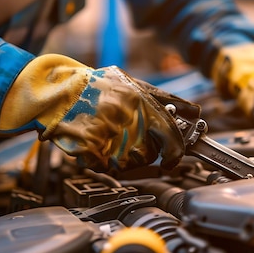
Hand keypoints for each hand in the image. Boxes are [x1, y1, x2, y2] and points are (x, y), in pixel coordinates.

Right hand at [0, 54, 184, 171]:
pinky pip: (106, 167)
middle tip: (130, 140)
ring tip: (110, 139)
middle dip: (143, 153)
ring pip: (129, 165)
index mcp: (142, 104)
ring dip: (122, 158)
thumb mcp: (135, 85)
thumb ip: (167, 100)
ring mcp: (108, 137)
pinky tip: (97, 144)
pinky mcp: (90, 151)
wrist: (58, 90)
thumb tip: (195, 112)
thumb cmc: (97, 86)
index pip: (172, 141)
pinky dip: (103, 161)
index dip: (175, 155)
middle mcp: (127, 121)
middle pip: (149, 156)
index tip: (171, 161)